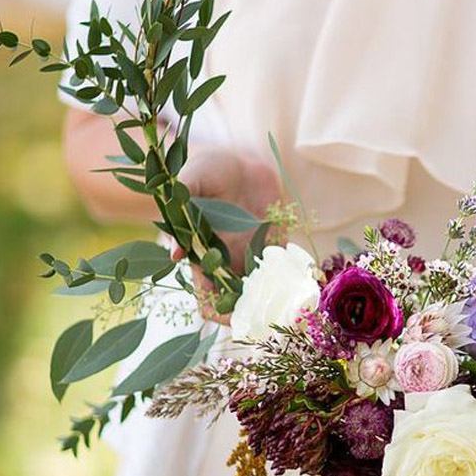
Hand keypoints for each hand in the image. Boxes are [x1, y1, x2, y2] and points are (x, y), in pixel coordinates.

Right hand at [176, 147, 281, 323]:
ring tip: (288, 306)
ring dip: (275, 301)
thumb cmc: (207, 169)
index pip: (207, 298)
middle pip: (239, 302)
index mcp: (204, 255)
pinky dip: (292, 281)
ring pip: (263, 292)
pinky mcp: (275, 243)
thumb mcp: (190, 184)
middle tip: (269, 316)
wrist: (238, 157)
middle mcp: (229, 260)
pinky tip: (301, 286)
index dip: (217, 313)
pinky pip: (285, 270)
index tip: (233, 318)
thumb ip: (181, 213)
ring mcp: (254, 254)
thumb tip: (174, 253)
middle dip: (252, 313)